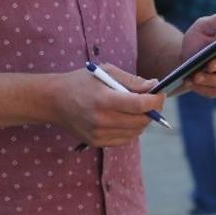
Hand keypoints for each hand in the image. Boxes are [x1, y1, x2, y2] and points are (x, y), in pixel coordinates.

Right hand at [50, 64, 164, 147]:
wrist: (54, 101)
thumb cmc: (82, 82)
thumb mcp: (106, 72)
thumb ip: (131, 80)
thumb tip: (154, 86)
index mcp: (104, 99)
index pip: (139, 104)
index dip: (155, 101)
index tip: (161, 94)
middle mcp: (101, 119)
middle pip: (140, 120)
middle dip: (152, 110)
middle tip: (153, 101)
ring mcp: (98, 133)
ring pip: (135, 132)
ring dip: (142, 120)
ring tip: (138, 108)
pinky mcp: (96, 142)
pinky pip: (124, 139)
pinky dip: (131, 130)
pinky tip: (126, 118)